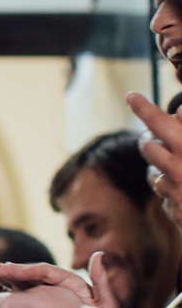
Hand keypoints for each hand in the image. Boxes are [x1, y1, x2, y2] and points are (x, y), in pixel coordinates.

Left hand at [129, 92, 181, 224]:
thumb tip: (179, 111)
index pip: (158, 122)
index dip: (143, 107)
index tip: (131, 95)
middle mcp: (180, 169)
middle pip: (147, 146)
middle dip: (152, 139)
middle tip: (163, 137)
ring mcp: (176, 193)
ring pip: (153, 172)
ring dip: (163, 167)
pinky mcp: (176, 212)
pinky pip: (165, 196)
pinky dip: (173, 192)